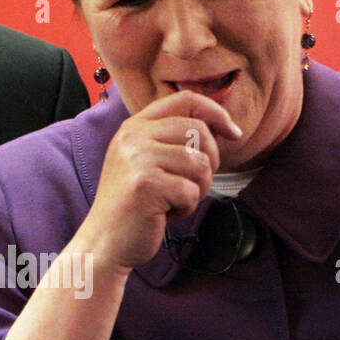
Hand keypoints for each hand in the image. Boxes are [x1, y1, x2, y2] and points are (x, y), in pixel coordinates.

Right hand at [78, 90, 243, 272]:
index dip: (217, 112)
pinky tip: (164, 213)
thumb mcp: (145, 159)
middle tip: (189, 184)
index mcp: (134, 126)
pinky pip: (191, 191)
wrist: (105, 239)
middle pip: (199, 131)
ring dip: (196, 188)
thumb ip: (172, 139)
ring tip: (172, 199)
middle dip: (209, 162)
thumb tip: (223, 127)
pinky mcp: (146, 184)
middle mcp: (133, 136)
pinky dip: (186, 207)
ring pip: (200, 163)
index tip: (233, 133)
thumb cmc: (134, 203)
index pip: (185, 100)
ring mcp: (137, 158)